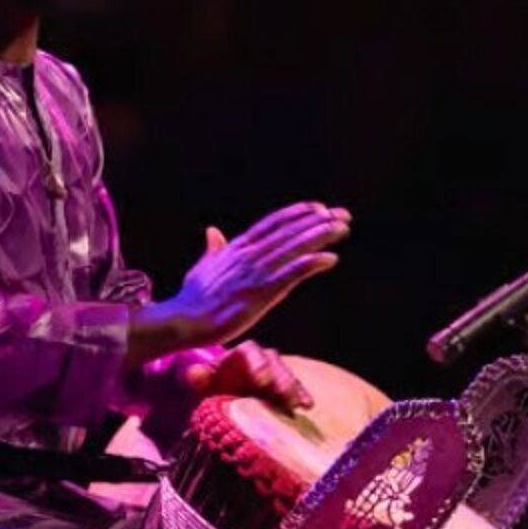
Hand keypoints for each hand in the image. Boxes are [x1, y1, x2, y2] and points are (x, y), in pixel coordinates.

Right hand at [168, 202, 349, 346]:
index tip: (318, 207)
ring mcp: (255, 273)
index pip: (271, 224)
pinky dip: (310, 264)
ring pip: (293, 249)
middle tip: (344, 214)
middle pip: (289, 232)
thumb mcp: (203, 267)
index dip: (296, 214)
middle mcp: (249, 256)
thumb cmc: (193, 298)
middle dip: (318, 222)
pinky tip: (330, 258)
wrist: (183, 321)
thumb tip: (213, 231)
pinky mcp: (260, 294)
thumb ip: (213, 249)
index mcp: (237, 248)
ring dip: (319, 236)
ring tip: (342, 228)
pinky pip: (290, 275)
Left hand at [182, 340, 314, 411]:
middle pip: (273, 362)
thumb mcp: (202, 381)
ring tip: (300, 404)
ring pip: (286, 375)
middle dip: (281, 378)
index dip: (258, 364)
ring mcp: (272, 374)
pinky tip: (307, 406)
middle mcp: (259, 360)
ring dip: (293, 389)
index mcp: (239, 355)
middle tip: (285, 396)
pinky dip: (300, 396)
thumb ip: (198, 377)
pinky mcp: (281, 390)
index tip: (262, 382)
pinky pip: (293, 390)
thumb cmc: (211, 385)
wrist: (219, 396)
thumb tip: (194, 373)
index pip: (250, 351)